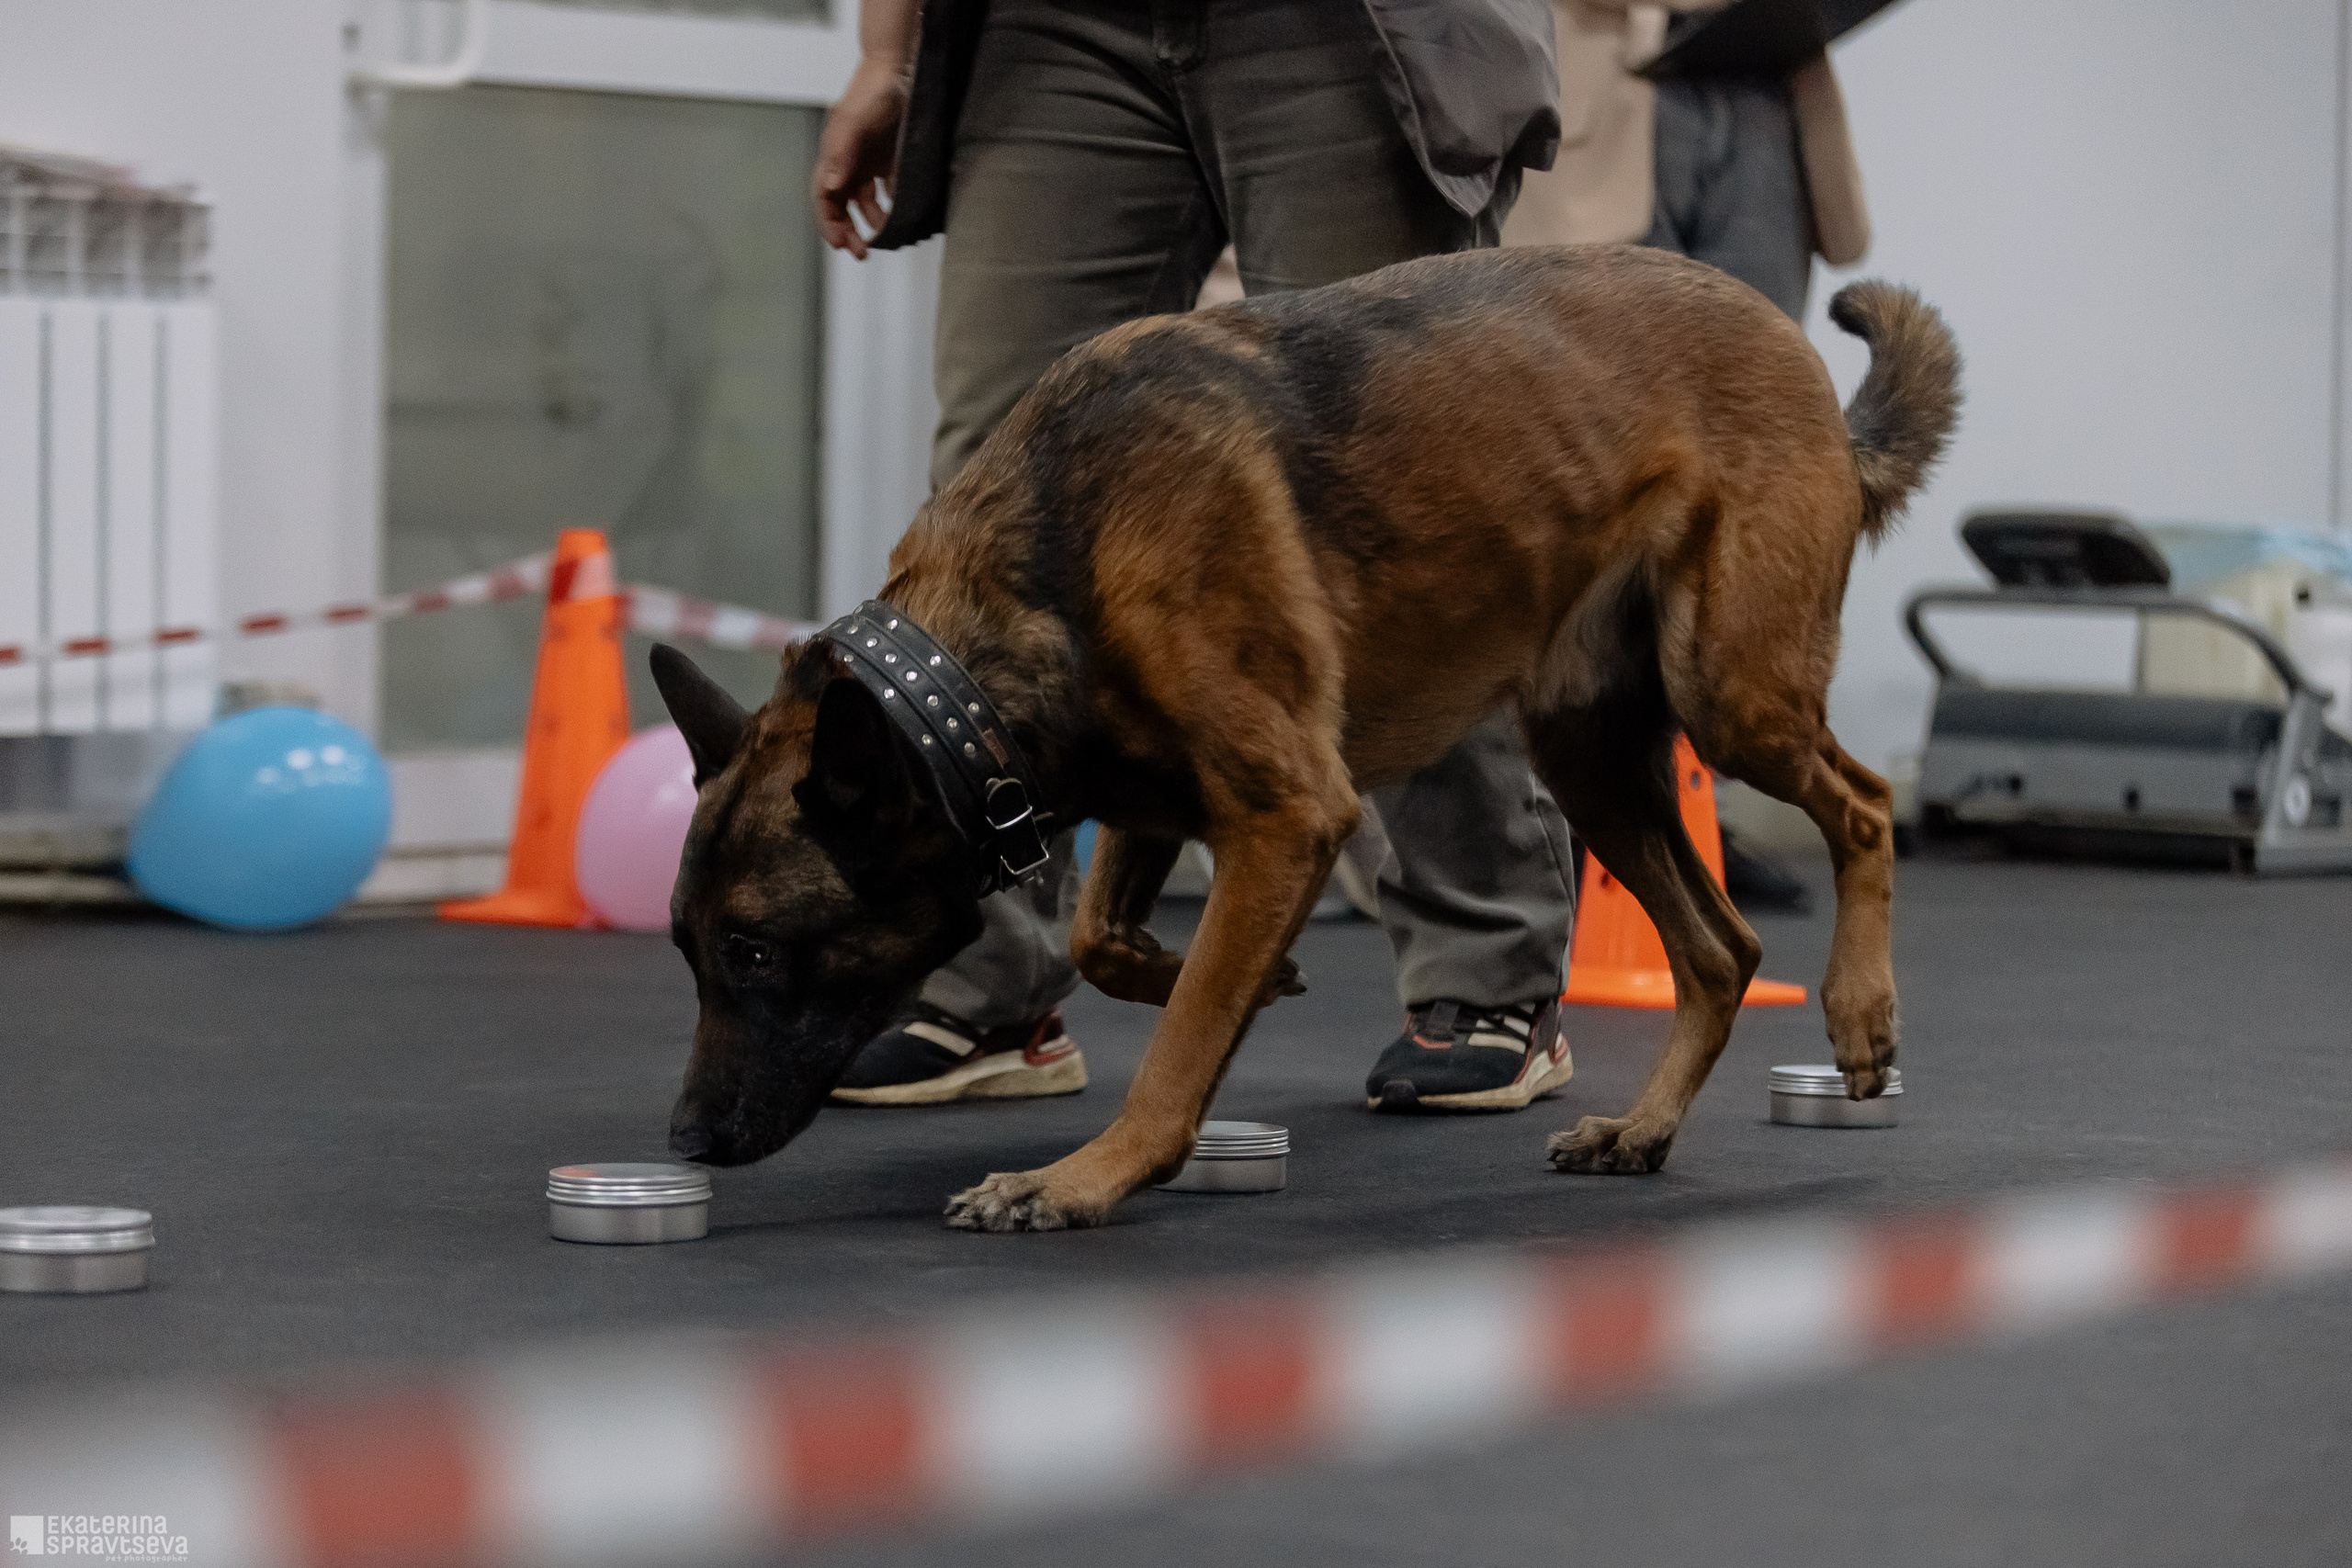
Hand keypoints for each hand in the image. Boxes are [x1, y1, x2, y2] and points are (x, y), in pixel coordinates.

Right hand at [812, 57, 907, 258]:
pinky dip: (890, 205)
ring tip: (884, 237)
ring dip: (870, 222)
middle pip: (841, 206)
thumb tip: (831, 186)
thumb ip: (841, 153)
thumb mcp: (854, 122)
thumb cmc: (872, 92)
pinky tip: (900, 215)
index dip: (828, 224)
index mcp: (833, 158)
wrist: (898, 69)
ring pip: (863, 202)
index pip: (824, 199)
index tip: (841, 245)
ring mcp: (866, 162)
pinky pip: (885, 190)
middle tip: (862, 253)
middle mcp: (847, 164)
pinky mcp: (887, 160)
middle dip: (847, 232)